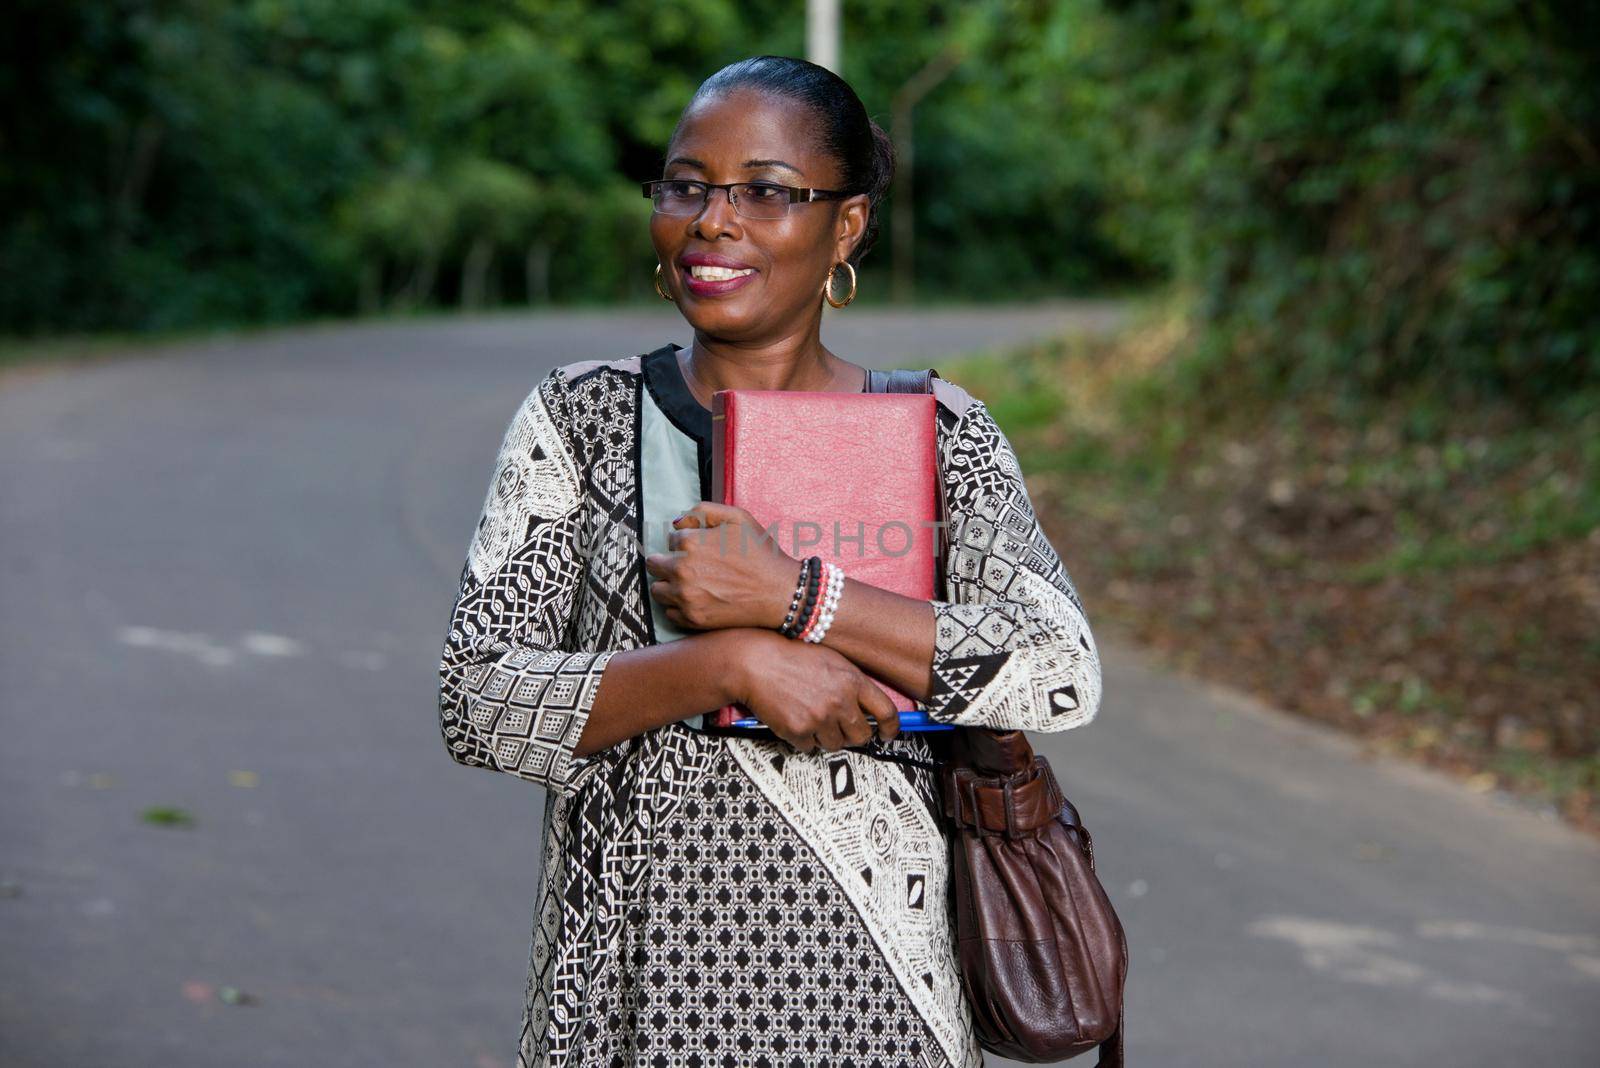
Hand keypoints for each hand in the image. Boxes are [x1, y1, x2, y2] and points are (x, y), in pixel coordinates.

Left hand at [645, 501, 800, 631]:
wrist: (780, 592)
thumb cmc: (761, 553)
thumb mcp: (737, 517)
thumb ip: (703, 511)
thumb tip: (677, 522)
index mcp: (691, 543)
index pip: (670, 539)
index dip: (684, 542)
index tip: (700, 548)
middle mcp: (682, 570)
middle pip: (654, 565)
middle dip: (668, 562)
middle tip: (688, 566)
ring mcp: (686, 597)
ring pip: (657, 589)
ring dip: (668, 584)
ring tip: (689, 583)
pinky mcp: (692, 619)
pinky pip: (669, 612)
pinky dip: (678, 606)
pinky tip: (696, 599)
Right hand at [728, 630, 900, 752]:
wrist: (755, 662)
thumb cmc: (792, 658)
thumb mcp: (832, 660)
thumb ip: (852, 683)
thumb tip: (869, 709)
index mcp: (852, 680)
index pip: (886, 712)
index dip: (892, 728)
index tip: (887, 734)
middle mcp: (840, 701)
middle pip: (861, 736)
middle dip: (852, 734)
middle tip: (838, 726)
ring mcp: (819, 718)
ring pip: (835, 745)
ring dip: (825, 736)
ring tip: (810, 716)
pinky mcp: (799, 730)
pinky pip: (809, 747)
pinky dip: (803, 738)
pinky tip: (793, 718)